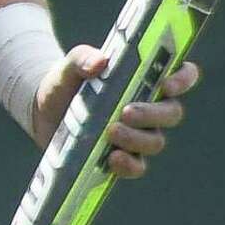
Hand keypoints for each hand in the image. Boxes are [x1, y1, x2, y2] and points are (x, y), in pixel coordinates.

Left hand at [31, 45, 202, 177]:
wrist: (42, 111)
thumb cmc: (66, 83)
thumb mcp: (69, 66)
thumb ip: (82, 58)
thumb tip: (100, 62)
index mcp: (143, 79)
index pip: (180, 74)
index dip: (182, 78)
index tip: (165, 84)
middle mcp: (148, 108)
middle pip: (171, 112)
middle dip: (153, 114)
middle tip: (126, 112)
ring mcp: (137, 135)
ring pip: (155, 141)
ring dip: (136, 138)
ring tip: (111, 131)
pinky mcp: (122, 157)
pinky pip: (137, 166)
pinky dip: (129, 164)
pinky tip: (113, 158)